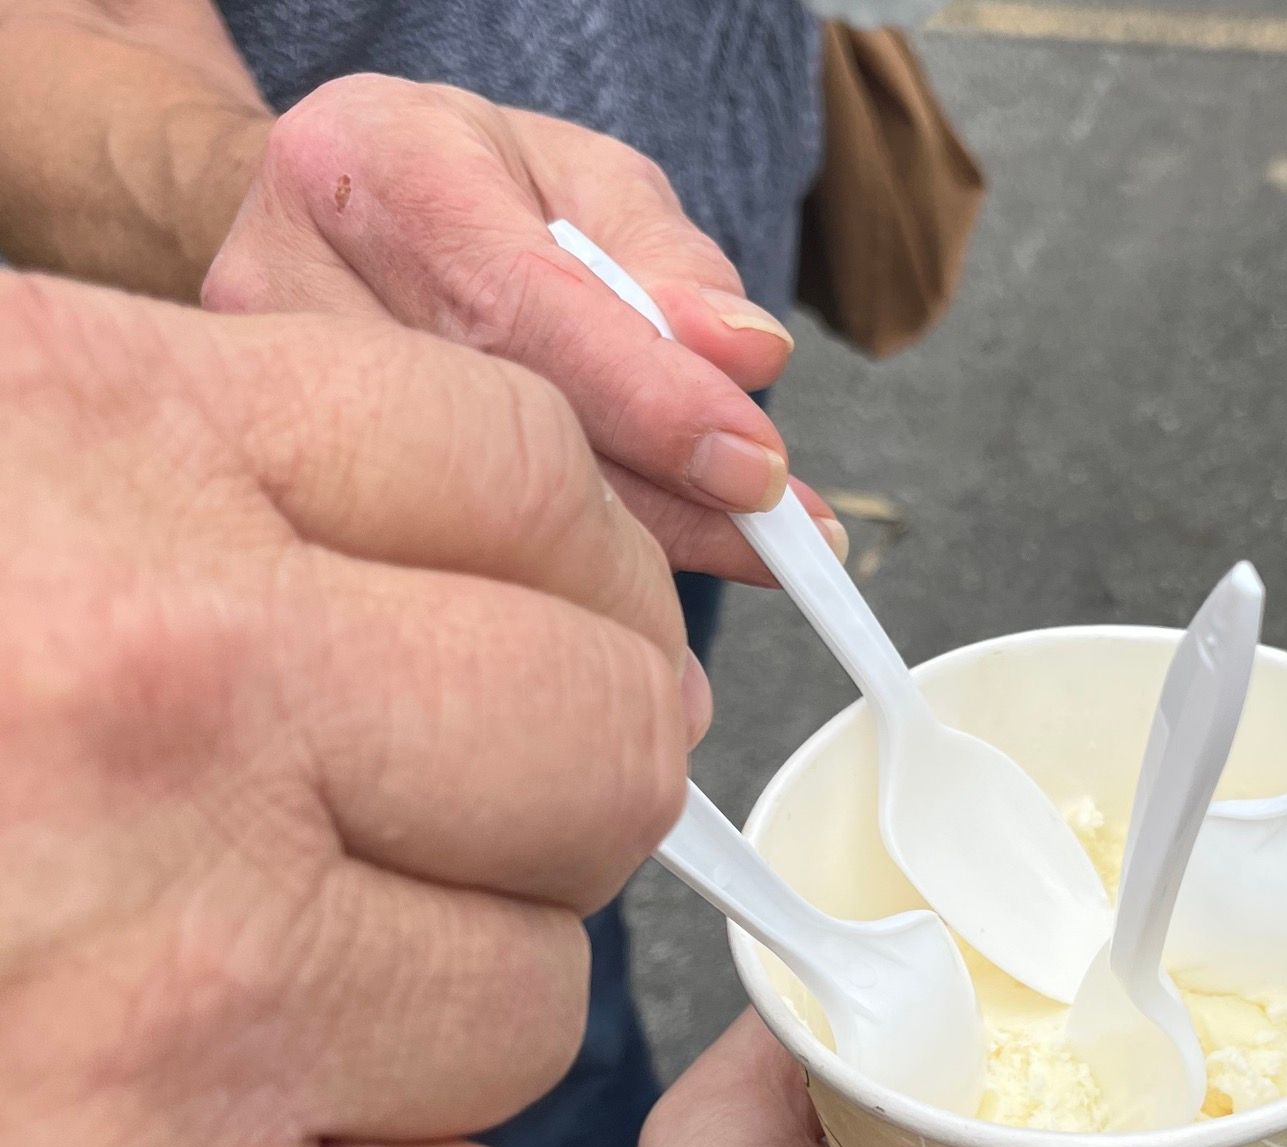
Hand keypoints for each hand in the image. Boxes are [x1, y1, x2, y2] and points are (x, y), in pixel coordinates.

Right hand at [0, 273, 696, 1146]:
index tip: (552, 641)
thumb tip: (461, 521)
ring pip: (537, 1010)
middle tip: (375, 856)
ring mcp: (168, 1010)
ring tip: (186, 1044)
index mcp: (73, 462)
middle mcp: (150, 709)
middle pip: (598, 750)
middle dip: (531, 812)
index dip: (578, 577)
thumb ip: (159, 471)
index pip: (521, 473)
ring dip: (419, 1040)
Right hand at [202, 73, 842, 580]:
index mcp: (371, 164)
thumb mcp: (592, 188)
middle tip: (782, 545)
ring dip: (622, 558)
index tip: (757, 469)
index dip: (649, 400)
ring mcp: (260, 393)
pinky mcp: (278, 480)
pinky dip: (559, 580)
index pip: (521, 303)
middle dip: (659, 500)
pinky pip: (439, 553)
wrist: (333, 224)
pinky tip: (641, 598)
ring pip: (466, 512)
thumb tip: (747, 356)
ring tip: (743, 568)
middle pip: (491, 425)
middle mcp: (286, 275)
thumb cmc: (479, 198)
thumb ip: (672, 266)